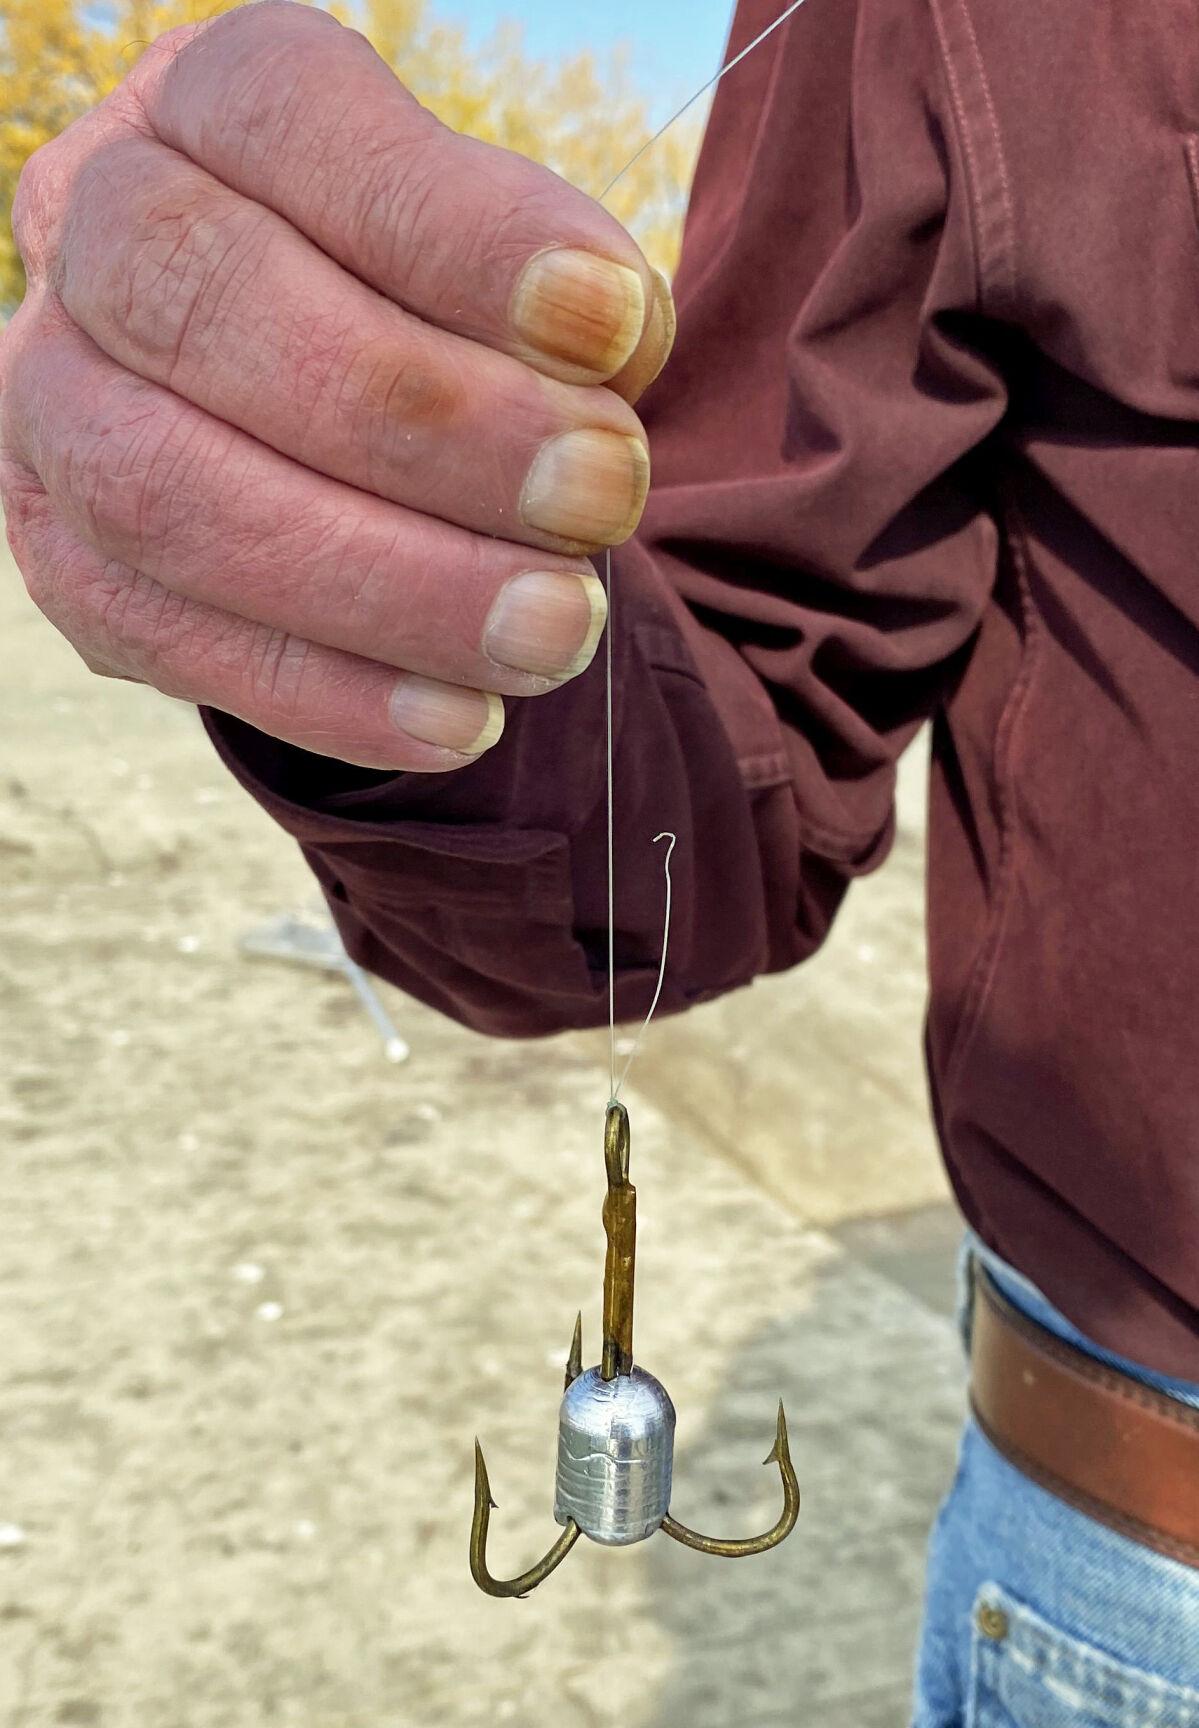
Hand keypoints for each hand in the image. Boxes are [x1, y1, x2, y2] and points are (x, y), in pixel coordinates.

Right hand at [0, 2, 673, 769]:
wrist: (323, 418)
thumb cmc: (433, 313)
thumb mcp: (502, 264)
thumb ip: (559, 296)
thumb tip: (610, 352)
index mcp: (202, 106)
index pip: (292, 122)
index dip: (456, 231)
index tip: (611, 325)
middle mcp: (89, 231)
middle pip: (209, 306)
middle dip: (429, 422)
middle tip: (604, 495)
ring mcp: (55, 404)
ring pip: (168, 495)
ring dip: (386, 583)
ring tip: (555, 631)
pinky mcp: (68, 560)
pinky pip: (170, 642)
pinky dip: (331, 695)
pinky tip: (462, 720)